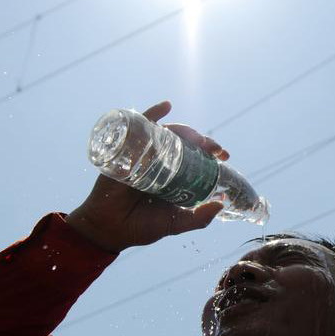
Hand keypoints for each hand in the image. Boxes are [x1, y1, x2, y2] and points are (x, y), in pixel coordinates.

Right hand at [66, 101, 226, 252]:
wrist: (110, 229)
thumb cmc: (141, 227)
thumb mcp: (175, 223)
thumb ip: (199, 218)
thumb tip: (222, 204)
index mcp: (173, 176)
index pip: (194, 157)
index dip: (210, 153)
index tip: (224, 155)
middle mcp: (160, 162)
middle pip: (183, 142)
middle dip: (201, 141)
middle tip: (214, 148)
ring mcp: (144, 155)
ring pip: (167, 134)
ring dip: (185, 130)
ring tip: (197, 138)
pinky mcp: (127, 151)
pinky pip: (139, 127)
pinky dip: (153, 114)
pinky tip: (166, 106)